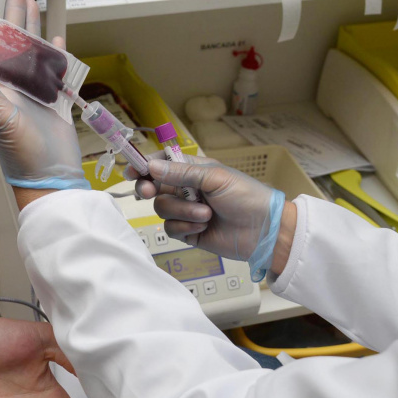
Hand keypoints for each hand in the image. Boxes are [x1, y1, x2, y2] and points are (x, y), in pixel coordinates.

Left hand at [0, 0, 88, 199]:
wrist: (51, 176)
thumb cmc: (21, 153)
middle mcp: (14, 85)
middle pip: (14, 41)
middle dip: (13, 14)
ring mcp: (35, 91)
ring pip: (34, 51)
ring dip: (33, 27)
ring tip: (33, 4)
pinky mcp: (55, 99)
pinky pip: (55, 70)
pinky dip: (56, 53)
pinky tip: (56, 38)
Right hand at [126, 154, 287, 279]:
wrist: (265, 231)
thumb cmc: (246, 196)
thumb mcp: (215, 178)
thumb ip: (181, 173)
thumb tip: (151, 167)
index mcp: (193, 171)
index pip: (161, 165)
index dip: (144, 166)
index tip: (131, 171)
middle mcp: (186, 189)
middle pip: (154, 187)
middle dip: (150, 189)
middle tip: (147, 191)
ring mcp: (186, 211)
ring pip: (162, 209)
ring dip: (182, 212)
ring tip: (206, 215)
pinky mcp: (188, 232)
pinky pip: (171, 228)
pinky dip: (185, 227)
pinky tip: (203, 227)